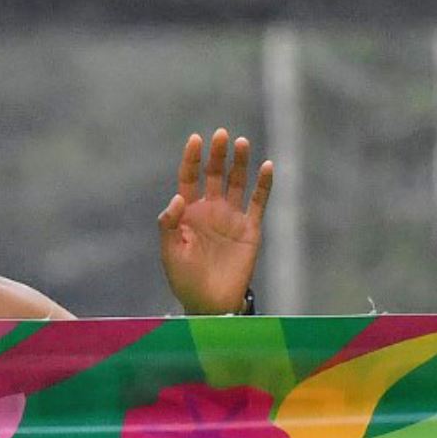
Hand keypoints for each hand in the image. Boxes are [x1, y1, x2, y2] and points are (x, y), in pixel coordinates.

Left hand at [157, 129, 272, 314]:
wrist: (209, 303)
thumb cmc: (184, 279)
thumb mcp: (170, 251)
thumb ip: (169, 224)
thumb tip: (178, 196)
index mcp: (188, 213)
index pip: (189, 178)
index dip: (192, 159)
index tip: (196, 139)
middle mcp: (210, 210)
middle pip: (214, 174)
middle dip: (217, 154)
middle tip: (221, 134)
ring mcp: (231, 217)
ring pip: (237, 183)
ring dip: (239, 163)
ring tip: (241, 143)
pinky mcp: (250, 229)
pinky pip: (259, 202)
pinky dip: (264, 184)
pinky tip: (267, 166)